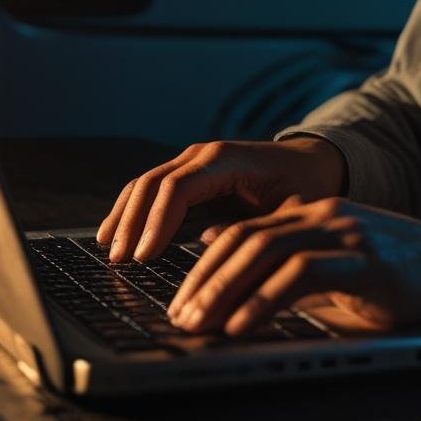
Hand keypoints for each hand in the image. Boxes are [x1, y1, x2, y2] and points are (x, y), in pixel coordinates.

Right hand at [96, 137, 345, 262]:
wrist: (310, 162)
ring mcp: (192, 161)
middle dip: (133, 223)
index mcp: (227, 159)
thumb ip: (261, 234)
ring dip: (124, 217)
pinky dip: (130, 210)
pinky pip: (151, 189)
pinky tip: (114, 234)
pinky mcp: (188, 174)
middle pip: (154, 184)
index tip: (144, 257)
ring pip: (145, 184)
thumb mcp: (292, 212)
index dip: (157, 222)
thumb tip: (224, 265)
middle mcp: (203, 155)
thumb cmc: (305, 188)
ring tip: (109, 251)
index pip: (178, 187)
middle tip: (119, 261)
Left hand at [166, 196, 420, 336]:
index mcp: (307, 214)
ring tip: (202, 324)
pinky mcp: (364, 260)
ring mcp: (344, 234)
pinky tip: (243, 325)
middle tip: (180, 318)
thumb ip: (278, 255)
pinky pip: (303, 274)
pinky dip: (265, 299)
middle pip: (246, 240)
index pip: (240, 233)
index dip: (204, 267)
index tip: (180, 303)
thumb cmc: (385, 271)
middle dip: (206, 281)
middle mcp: (321, 216)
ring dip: (227, 290)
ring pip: (267, 252)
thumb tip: (215, 247)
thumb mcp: (324, 260)